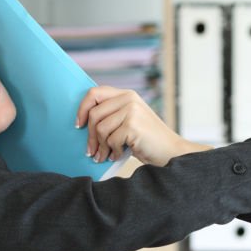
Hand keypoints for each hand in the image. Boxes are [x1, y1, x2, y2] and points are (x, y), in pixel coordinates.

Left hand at [75, 86, 205, 165]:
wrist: (171, 152)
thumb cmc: (146, 140)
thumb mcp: (129, 122)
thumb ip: (112, 116)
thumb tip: (83, 122)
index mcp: (127, 95)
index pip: (94, 93)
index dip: (82, 109)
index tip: (79, 125)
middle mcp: (129, 98)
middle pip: (94, 114)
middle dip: (90, 136)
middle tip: (90, 151)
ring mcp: (132, 110)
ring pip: (101, 128)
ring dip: (101, 147)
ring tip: (104, 156)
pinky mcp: (133, 125)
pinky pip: (111, 140)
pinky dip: (112, 152)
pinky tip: (116, 156)